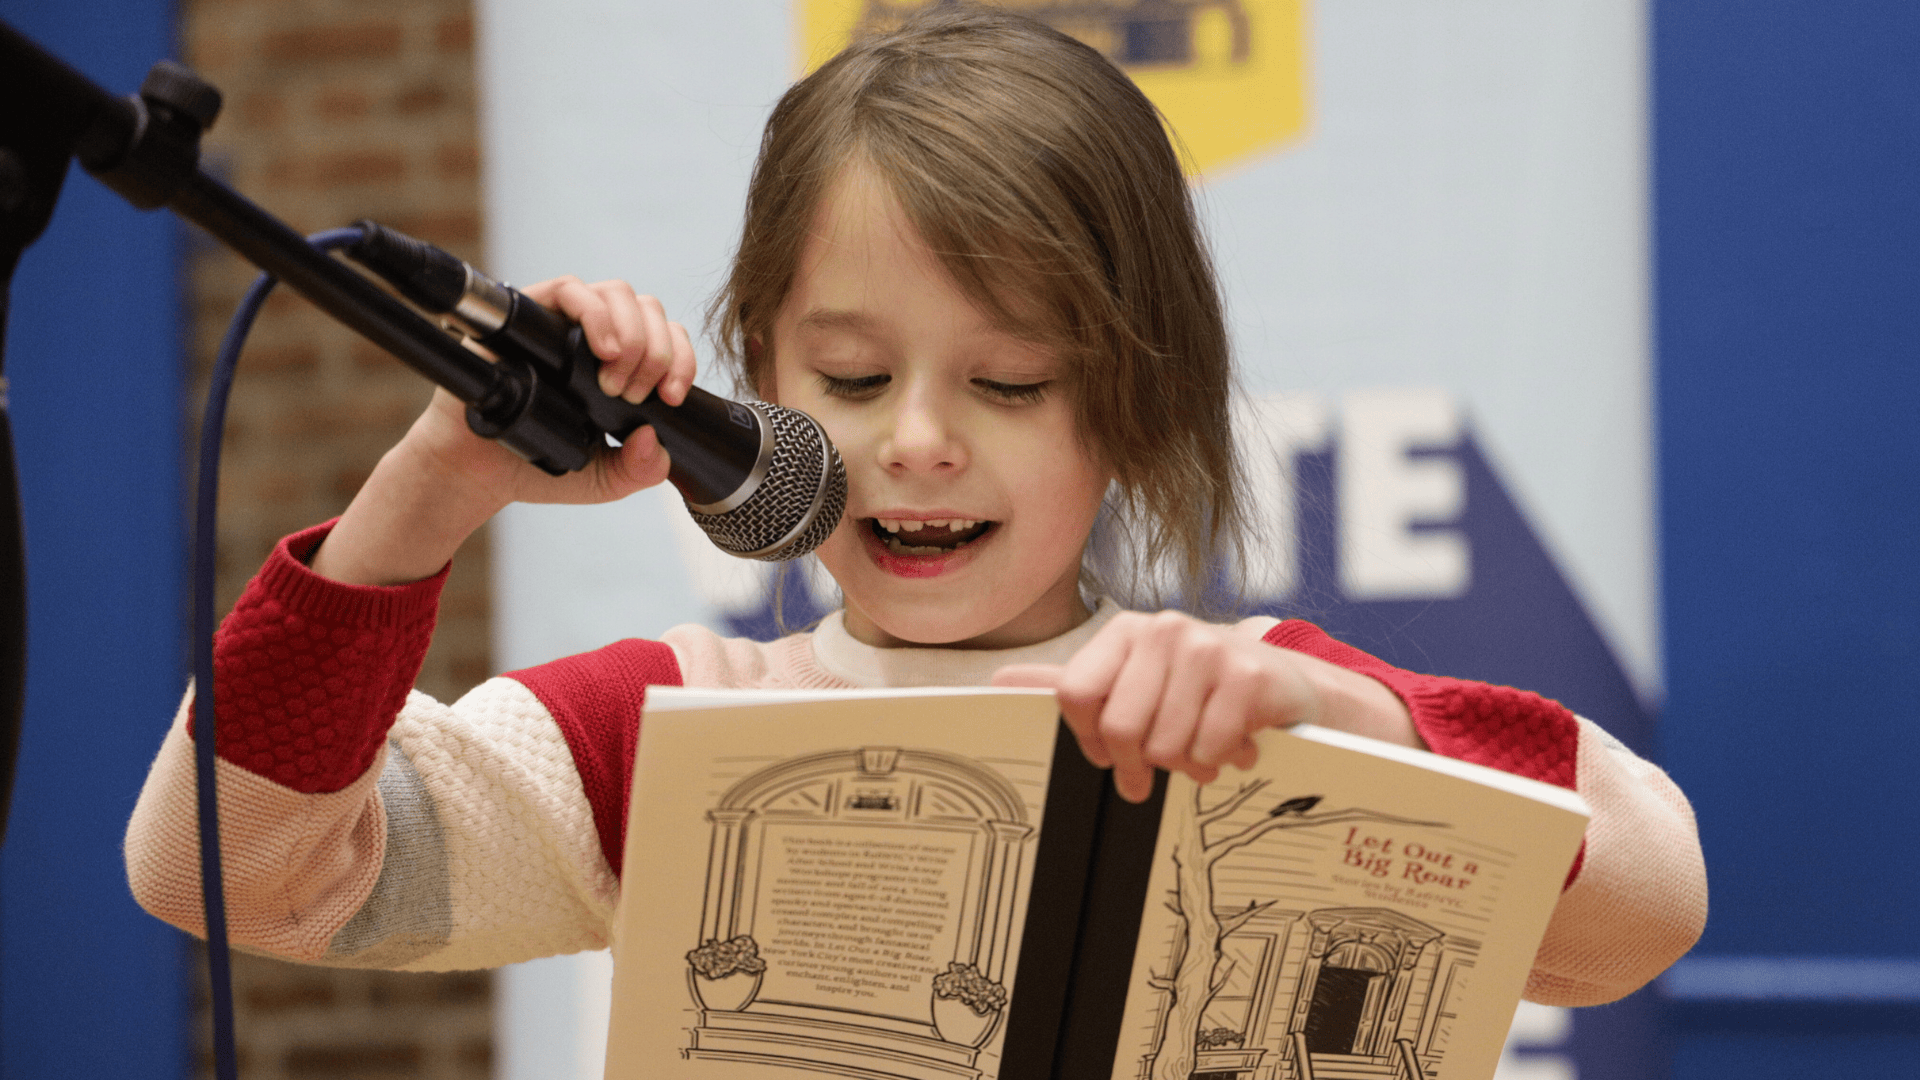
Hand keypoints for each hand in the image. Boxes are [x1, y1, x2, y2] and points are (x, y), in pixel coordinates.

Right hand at [475, 276, 697, 506]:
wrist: (478, 472)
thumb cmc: (537, 467)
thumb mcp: (605, 479)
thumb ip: (640, 470)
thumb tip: (655, 442)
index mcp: (619, 365)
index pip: (667, 338)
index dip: (680, 359)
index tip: (672, 397)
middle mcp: (594, 336)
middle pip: (648, 309)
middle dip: (656, 351)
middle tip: (636, 395)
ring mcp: (562, 322)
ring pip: (618, 293)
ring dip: (632, 334)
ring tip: (616, 382)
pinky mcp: (528, 315)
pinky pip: (569, 288)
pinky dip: (595, 312)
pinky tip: (603, 351)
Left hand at [992, 611, 1418, 801]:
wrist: (1284, 682)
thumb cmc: (1197, 689)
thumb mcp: (1133, 680)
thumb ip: (1070, 683)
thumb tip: (998, 684)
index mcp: (1126, 632)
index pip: (1074, 695)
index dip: (1091, 739)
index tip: (1112, 756)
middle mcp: (1163, 629)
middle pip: (1121, 728)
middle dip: (1140, 765)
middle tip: (1159, 770)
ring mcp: (1208, 648)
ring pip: (1166, 747)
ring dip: (1187, 767)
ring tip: (1204, 751)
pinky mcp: (1249, 674)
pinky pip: (1209, 749)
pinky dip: (1220, 762)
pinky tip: (1234, 744)